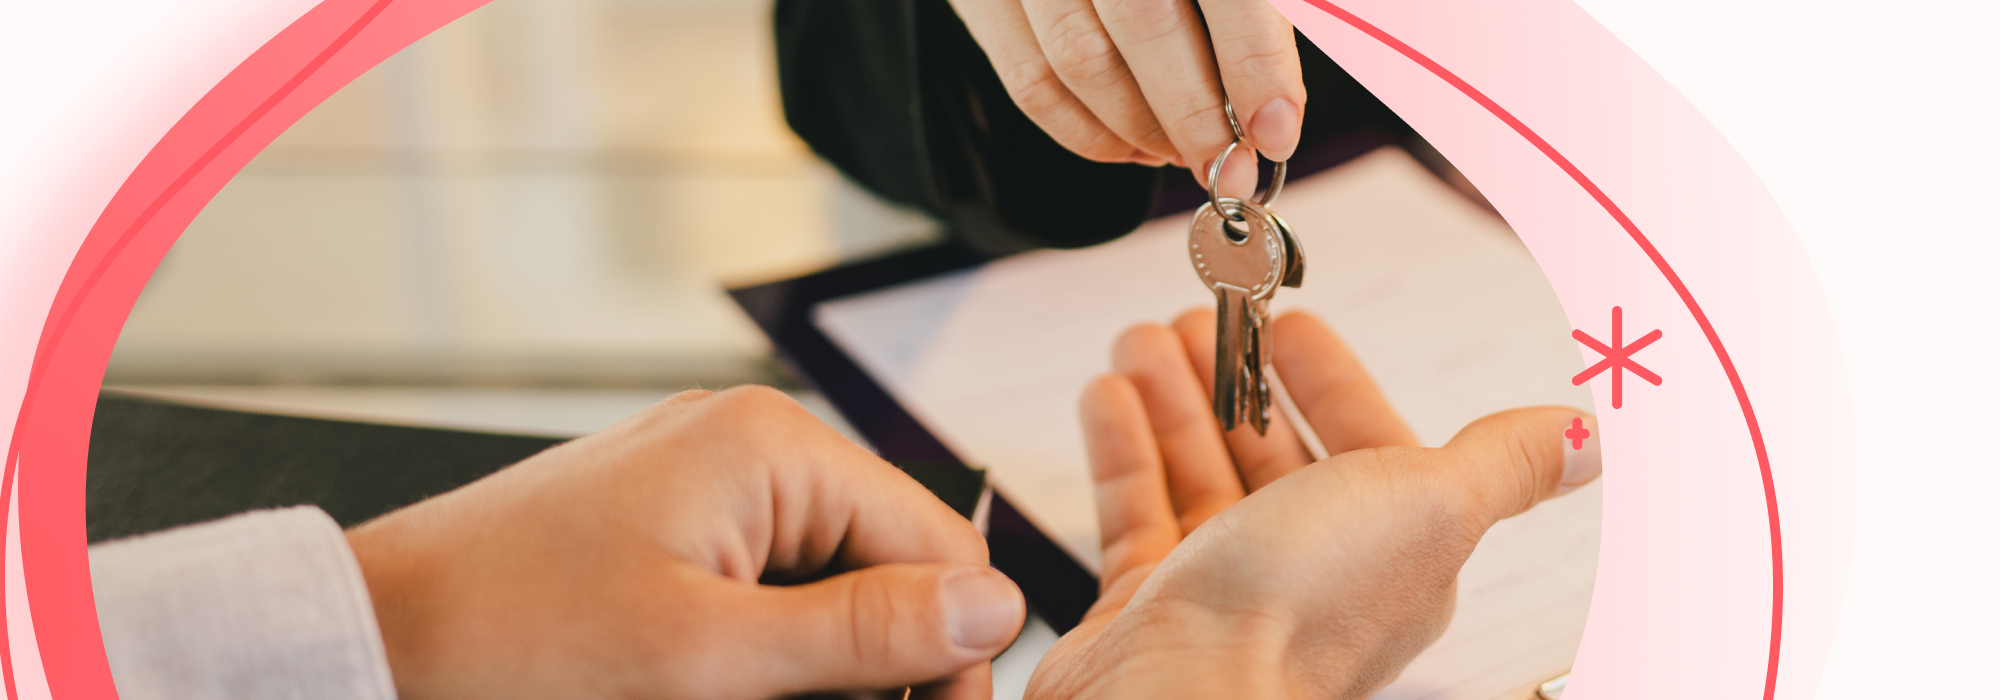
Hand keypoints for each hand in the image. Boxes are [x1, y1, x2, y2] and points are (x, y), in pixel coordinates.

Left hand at [346, 386, 1026, 699]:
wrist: (374, 632)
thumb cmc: (513, 637)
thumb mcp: (707, 656)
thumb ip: (862, 633)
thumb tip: (1000, 607)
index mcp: (774, 445)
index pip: (935, 542)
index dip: (951, 647)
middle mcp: (751, 442)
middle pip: (887, 560)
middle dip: (881, 658)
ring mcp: (707, 478)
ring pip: (830, 580)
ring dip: (824, 661)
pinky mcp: (673, 521)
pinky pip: (768, 584)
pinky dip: (770, 648)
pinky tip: (732, 689)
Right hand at [949, 0, 1305, 196]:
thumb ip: (1256, 15)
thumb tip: (1275, 115)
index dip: (1253, 62)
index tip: (1276, 132)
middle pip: (1144, 24)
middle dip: (1195, 115)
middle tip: (1230, 168)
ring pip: (1080, 62)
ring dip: (1142, 129)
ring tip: (1184, 154)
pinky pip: (1030, 82)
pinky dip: (1086, 134)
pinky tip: (1132, 146)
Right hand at [1028, 310, 1599, 697]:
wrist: (1181, 696)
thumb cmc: (1300, 611)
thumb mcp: (1431, 505)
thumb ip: (1506, 464)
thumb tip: (1586, 438)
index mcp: (1392, 551)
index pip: (1368, 442)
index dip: (1329, 377)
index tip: (1287, 322)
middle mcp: (1311, 574)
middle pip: (1274, 453)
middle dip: (1235, 377)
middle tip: (1199, 317)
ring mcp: (1226, 593)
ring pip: (1199, 474)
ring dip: (1173, 399)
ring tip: (1141, 340)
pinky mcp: (1148, 607)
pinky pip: (1135, 512)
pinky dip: (1122, 448)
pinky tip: (1106, 395)